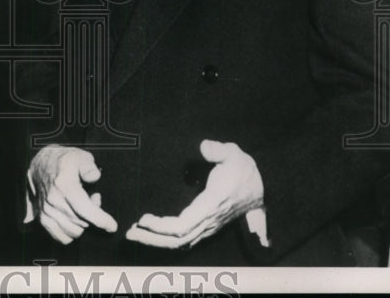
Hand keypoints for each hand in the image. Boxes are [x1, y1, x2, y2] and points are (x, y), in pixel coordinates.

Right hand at [25, 145, 117, 243]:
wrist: (41, 166)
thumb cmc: (64, 162)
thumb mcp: (79, 156)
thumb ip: (89, 166)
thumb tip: (95, 176)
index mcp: (64, 185)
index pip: (84, 208)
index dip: (101, 220)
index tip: (112, 226)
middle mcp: (53, 200)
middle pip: (82, 222)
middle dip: (94, 217)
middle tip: (94, 200)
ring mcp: (47, 212)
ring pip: (74, 232)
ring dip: (83, 225)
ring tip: (83, 209)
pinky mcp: (43, 220)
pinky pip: (62, 237)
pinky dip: (71, 233)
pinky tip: (74, 219)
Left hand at [125, 139, 263, 249]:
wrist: (259, 191)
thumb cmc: (244, 171)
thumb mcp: (235, 154)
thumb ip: (219, 150)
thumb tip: (204, 146)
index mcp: (211, 205)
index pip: (183, 225)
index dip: (161, 227)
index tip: (144, 218)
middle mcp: (208, 221)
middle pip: (177, 240)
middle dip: (152, 238)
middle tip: (130, 232)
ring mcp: (207, 226)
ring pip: (180, 243)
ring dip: (156, 241)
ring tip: (134, 233)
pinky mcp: (205, 227)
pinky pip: (184, 239)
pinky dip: (166, 239)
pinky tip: (151, 233)